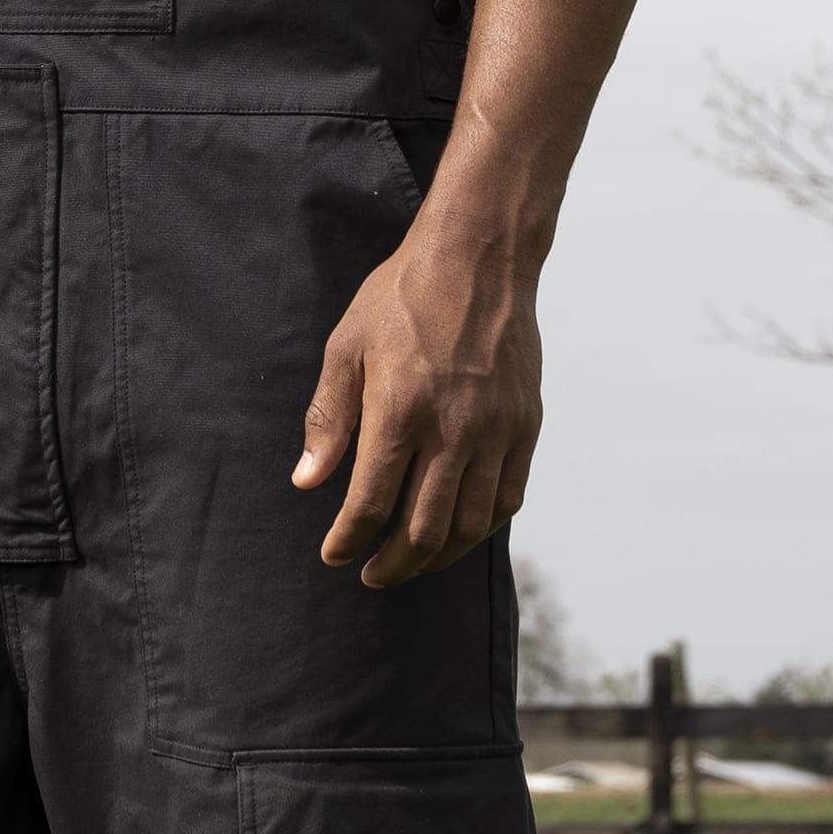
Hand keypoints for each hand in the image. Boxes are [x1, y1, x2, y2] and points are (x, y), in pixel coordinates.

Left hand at [293, 216, 540, 585]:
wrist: (479, 259)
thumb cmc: (402, 298)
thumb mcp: (347, 348)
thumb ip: (328, 420)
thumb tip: (307, 483)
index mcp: (399, 412)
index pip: (370, 505)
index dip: (348, 542)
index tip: (334, 555)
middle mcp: (452, 431)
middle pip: (423, 530)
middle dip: (392, 564)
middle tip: (372, 574)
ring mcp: (495, 432)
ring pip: (469, 525)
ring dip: (436, 557)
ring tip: (412, 563)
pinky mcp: (525, 427)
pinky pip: (507, 498)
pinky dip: (480, 528)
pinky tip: (458, 532)